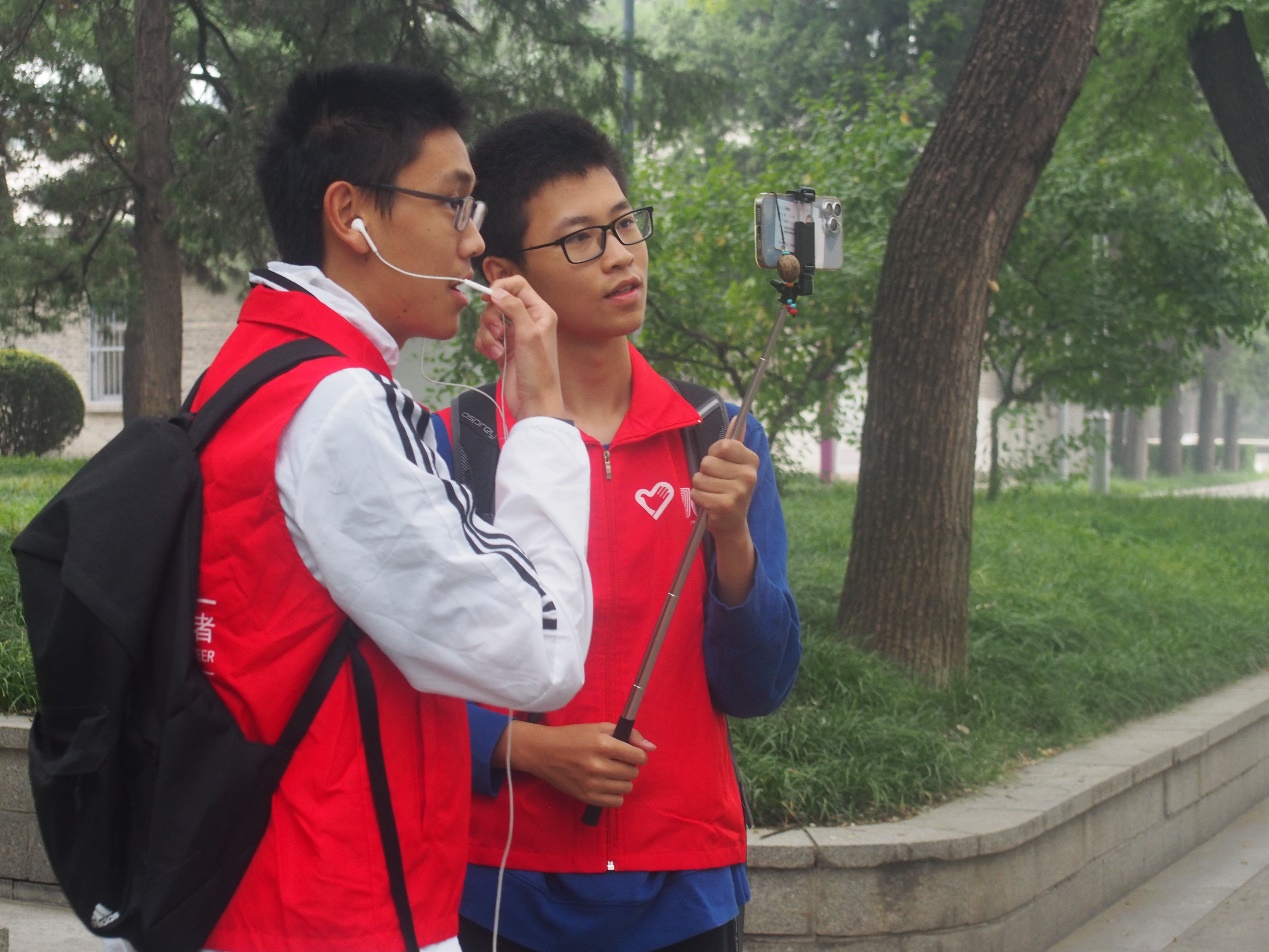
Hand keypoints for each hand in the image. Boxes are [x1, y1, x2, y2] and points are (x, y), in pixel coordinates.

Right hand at [476, 277, 564, 419]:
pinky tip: (493, 357)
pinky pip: (486, 337)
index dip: (501, 288)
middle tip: (498, 334)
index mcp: (540, 312)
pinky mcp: (503, 349)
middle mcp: (528, 321)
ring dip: (487, 334)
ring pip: (489, 320)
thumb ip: (513, 308)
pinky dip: (485, 345)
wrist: (534, 402)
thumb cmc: (538, 371)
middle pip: (498, 302)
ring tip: (496, 352)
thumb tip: (496, 290)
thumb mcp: (528, 335)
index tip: (488, 298)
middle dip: (491, 317)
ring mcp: (515, 335)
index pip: (517, 285)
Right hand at [497, 721, 654, 807]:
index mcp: (602, 745)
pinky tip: (606, 784)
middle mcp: (598, 766)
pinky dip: (615, 794)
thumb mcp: (600, 728)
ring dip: (622, 780)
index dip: (637, 754)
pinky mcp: (586, 797)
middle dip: (629, 766)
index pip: (638, 756)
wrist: (543, 752)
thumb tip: (652, 747)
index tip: (629, 753)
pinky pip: (616, 802)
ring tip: (609, 773)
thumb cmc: (573, 737)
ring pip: (626, 788)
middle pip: (633, 773)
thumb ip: (629, 735)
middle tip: (616, 761)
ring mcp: (592, 784)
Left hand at [694, 426, 758, 604]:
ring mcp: (739, 491)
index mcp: (752, 460)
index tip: (720, 466)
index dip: (713, 455)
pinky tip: (710, 505)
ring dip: (701, 488)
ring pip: (699, 478)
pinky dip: (698, 500)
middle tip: (717, 485)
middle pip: (707, 462)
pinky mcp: (726, 505)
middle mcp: (749, 474)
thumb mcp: (735, 466)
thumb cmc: (729, 490)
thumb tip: (738, 417)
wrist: (733, 525)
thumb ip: (734, 443)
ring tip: (713, 495)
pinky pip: (697, 493)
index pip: (722, 445)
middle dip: (705, 473)